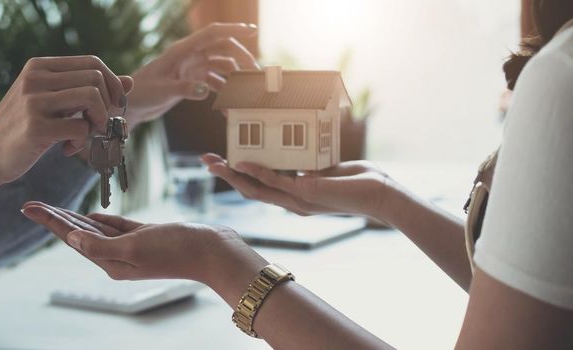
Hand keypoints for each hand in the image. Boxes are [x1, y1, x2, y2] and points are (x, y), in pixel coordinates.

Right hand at [0, 55, 133, 186]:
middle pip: (96, 79)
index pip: (92, 62)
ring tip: (84, 136)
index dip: (112, 84)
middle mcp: (35, 78)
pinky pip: (81, 129)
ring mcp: (34, 101)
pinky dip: (81, 142)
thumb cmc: (23, 129)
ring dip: (98, 122)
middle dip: (107, 105)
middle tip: (98, 125)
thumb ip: (87, 91)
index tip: (113, 106)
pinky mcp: (35, 127)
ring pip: (93, 98)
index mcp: (39, 67)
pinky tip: (66, 149)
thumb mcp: (53, 104)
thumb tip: (130, 81)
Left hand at [20, 201, 265, 290]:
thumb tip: (72, 239)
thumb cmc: (176, 249)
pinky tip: (88, 214)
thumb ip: (101, 244)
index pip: (72, 238)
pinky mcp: (145, 236)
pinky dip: (99, 220)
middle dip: (54, 219)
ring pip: (93, 229)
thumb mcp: (135, 246)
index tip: (28, 207)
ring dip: (72, 218)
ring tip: (51, 208)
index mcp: (111, 261)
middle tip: (31, 205)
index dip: (50, 221)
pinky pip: (115, 227)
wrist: (213, 251)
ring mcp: (131, 247)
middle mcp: (117, 256)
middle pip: (78, 233)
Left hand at [124, 23, 258, 128]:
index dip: (233, 29)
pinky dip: (224, 93)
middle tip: (255, 75)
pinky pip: (214, 83)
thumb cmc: (142, 93)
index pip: (212, 33)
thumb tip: (206, 89)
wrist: (130, 105)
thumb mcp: (163, 91)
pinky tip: (229, 107)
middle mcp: (190, 56)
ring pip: (222, 67)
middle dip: (241, 59)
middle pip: (223, 50)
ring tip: (247, 92)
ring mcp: (192, 68)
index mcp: (182, 51)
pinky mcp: (192, 81)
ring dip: (235, 77)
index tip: (252, 31)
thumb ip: (185, 89)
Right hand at [202, 154, 395, 221]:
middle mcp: (292, 202)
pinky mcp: (309, 194)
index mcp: (294, 196)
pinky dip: (258, 173)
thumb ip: (309, 162)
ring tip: (215, 163)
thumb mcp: (327, 167)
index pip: (258, 187)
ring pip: (257, 190)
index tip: (221, 162)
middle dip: (225, 175)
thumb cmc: (360, 180)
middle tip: (205, 161)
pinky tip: (244, 163)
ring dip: (233, 176)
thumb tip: (297, 143)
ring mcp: (299, 201)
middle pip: (250, 190)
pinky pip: (277, 183)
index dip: (237, 176)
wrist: (383, 195)